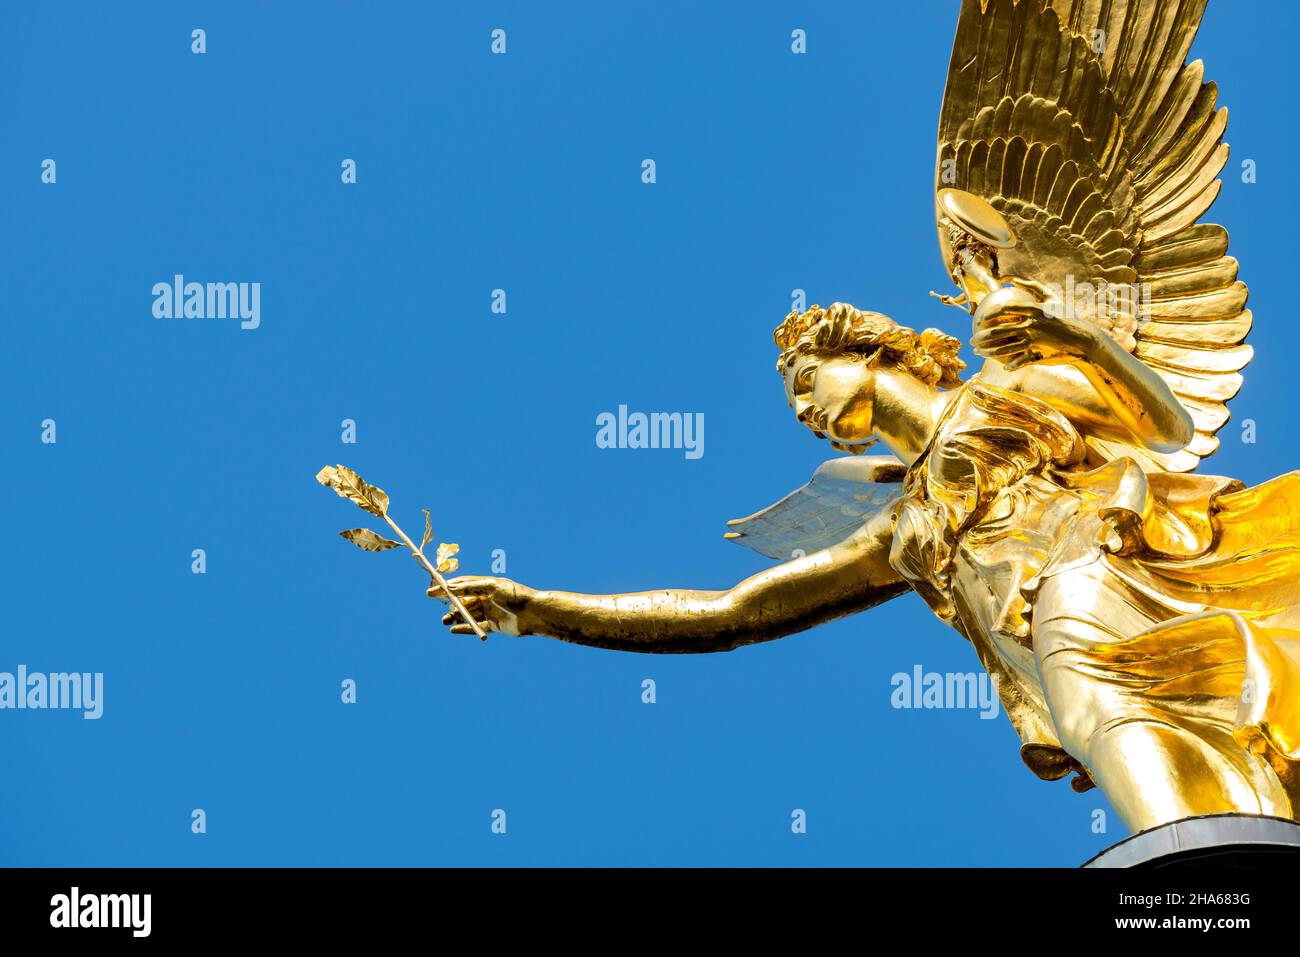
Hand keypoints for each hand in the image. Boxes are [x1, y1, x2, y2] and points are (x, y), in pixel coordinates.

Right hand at [430, 576, 534, 636]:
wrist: (534, 613)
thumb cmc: (514, 596)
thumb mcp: (491, 587)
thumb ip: (470, 588)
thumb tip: (450, 587)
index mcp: (486, 585)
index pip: (461, 585)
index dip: (446, 588)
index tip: (431, 592)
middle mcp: (487, 598)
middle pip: (463, 601)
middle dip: (451, 606)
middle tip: (442, 611)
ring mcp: (490, 612)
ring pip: (468, 615)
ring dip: (456, 617)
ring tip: (445, 621)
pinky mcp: (494, 626)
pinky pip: (476, 627)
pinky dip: (465, 628)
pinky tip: (453, 630)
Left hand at [970, 284, 1098, 370]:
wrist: (1085, 338)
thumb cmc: (1067, 315)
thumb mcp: (1053, 298)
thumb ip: (1033, 287)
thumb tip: (1014, 280)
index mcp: (1034, 310)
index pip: (1007, 310)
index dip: (991, 314)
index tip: (980, 319)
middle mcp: (1032, 324)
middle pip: (1001, 330)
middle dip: (983, 336)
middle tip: (973, 339)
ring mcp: (1035, 340)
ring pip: (1006, 346)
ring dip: (989, 351)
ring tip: (978, 352)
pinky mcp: (1040, 352)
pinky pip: (1021, 359)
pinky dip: (1011, 363)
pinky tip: (1003, 366)